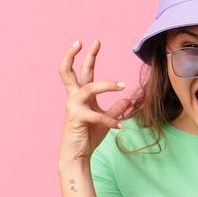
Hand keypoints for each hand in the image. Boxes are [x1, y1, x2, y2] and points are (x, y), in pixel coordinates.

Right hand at [58, 39, 131, 162]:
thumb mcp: (107, 120)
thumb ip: (116, 109)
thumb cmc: (88, 135)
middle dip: (77, 55)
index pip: (83, 71)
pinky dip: (110, 121)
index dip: (89, 55)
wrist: (77, 155)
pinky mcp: (77, 118)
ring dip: (106, 85)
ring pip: (89, 88)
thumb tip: (128, 99)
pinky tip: (120, 126)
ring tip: (122, 85)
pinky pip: (96, 116)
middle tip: (90, 42)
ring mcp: (73, 107)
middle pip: (70, 71)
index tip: (95, 42)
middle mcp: (73, 97)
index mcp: (79, 95)